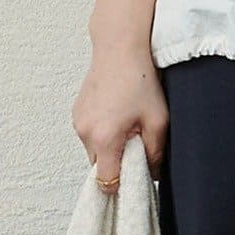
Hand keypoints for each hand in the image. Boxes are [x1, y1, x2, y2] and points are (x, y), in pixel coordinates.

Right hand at [72, 38, 167, 183]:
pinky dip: (103, 134)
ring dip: (110, 148)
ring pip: (94, 151)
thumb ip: (155, 153)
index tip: (134, 179)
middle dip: (117, 164)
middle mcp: (85, 133)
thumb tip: (152, 173)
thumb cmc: (139, 80)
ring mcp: (78, 122)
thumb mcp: (158, 120)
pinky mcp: (77, 113)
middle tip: (136, 146)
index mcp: (104, 138)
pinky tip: (117, 116)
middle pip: (100, 168)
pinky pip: (90, 135)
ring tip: (127, 126)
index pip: (106, 182)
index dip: (121, 185)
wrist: (119, 49)